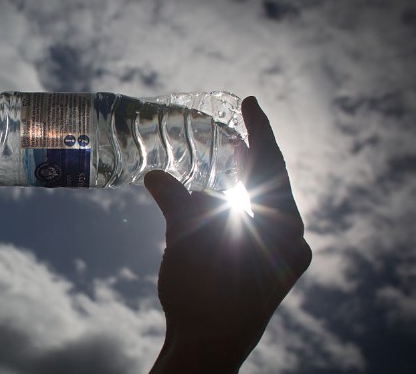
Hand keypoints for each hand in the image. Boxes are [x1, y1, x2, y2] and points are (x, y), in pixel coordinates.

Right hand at [145, 96, 311, 372]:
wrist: (208, 345)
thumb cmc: (201, 289)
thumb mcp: (185, 235)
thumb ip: (174, 198)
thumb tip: (155, 174)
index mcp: (283, 222)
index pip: (272, 162)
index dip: (260, 128)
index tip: (250, 101)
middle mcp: (291, 237)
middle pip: (272, 183)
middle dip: (250, 158)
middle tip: (233, 135)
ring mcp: (283, 258)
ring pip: (264, 207)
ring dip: (242, 185)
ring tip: (224, 165)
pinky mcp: (270, 273)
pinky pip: (257, 227)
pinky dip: (237, 211)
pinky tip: (216, 206)